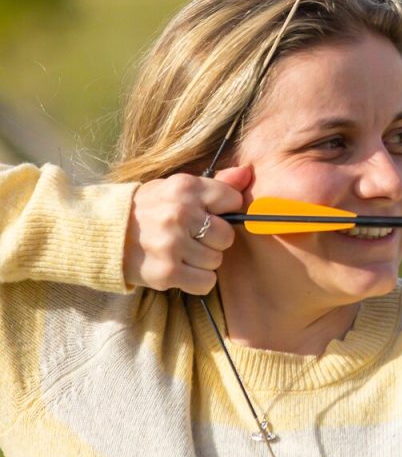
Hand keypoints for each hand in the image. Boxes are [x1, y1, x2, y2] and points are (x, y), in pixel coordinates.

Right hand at [124, 165, 249, 293]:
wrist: (100, 234)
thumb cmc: (145, 209)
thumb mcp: (174, 188)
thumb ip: (214, 183)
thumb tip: (246, 174)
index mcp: (184, 188)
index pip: (232, 200)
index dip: (225, 210)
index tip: (209, 214)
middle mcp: (180, 214)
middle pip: (227, 235)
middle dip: (214, 239)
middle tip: (192, 238)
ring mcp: (172, 244)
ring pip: (216, 260)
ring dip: (203, 261)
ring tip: (180, 252)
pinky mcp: (166, 273)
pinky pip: (206, 282)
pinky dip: (197, 280)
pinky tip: (180, 270)